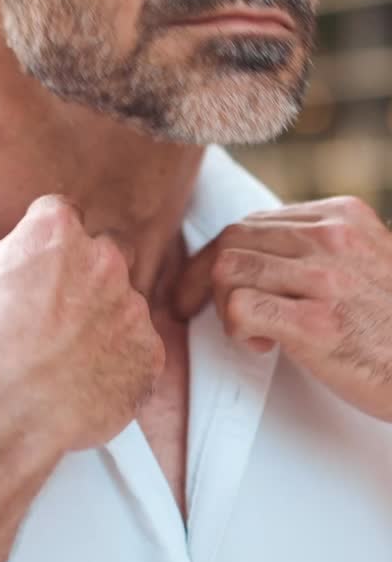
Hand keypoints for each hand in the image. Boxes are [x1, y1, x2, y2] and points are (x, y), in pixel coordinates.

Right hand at [0, 195, 164, 452]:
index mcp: (54, 232)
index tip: (44, 267)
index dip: (50, 246)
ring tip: (67, 360)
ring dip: (104, 326)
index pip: (63, 217)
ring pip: (126, 307)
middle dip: (88, 278)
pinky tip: (85, 385)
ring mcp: (131, 309)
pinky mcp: (148, 355)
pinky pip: (140, 353)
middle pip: (108, 254)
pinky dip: (120, 367)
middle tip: (60, 313)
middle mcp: (102, 261)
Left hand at [174, 196, 391, 421]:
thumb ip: (318, 249)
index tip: (208, 281)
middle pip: (233, 239)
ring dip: (222, 304)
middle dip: (202, 277)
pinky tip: (262, 345)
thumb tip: (256, 251)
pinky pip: (239, 308)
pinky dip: (235, 329)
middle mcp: (333, 238)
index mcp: (343, 216)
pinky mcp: (317, 323)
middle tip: (196, 307)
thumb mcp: (366, 262)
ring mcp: (325, 279)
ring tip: (251, 331)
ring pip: (228, 268)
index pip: (254, 221)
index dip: (222, 254)